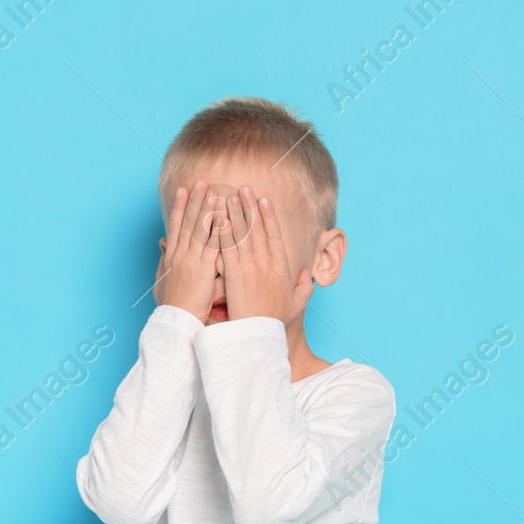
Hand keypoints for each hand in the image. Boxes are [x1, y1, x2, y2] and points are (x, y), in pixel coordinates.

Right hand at [152, 181, 220, 321]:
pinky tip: (224, 216)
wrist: (176, 321)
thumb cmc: (172, 305)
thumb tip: (163, 245)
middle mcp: (180, 255)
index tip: (183, 190)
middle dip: (194, 200)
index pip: (176, 225)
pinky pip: (213, 245)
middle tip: (200, 182)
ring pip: (200, 230)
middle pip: (188, 222)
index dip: (179, 206)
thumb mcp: (162, 280)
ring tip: (213, 191)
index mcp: (172, 257)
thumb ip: (165, 260)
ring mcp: (192, 260)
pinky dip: (218, 230)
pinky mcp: (204, 269)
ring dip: (207, 209)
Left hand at [217, 188, 313, 324]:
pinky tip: (218, 218)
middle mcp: (266, 264)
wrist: (258, 335)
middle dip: (249, 206)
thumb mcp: (297, 304)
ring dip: (235, 213)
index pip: (274, 235)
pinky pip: (227, 249)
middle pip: (256, 229)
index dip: (268, 216)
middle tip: (243, 188)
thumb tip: (306, 274)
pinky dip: (223, 233)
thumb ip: (303, 287)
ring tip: (229, 195)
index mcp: (281, 267)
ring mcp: (249, 268)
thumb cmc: (275, 322)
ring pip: (241, 235)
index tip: (264, 199)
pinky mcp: (233, 276)